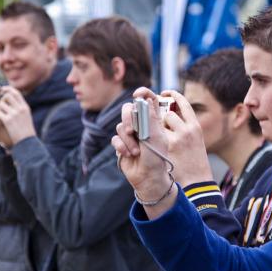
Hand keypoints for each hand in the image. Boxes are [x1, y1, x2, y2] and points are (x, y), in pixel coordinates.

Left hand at [0, 86, 35, 145]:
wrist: (27, 142)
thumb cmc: (26, 131)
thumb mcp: (26, 116)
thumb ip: (20, 108)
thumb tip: (12, 99)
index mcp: (25, 107)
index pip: (16, 93)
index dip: (8, 90)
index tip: (2, 90)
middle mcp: (20, 109)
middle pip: (7, 96)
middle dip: (1, 100)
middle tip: (0, 106)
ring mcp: (14, 114)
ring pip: (0, 104)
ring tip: (1, 115)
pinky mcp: (7, 120)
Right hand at [112, 87, 176, 218]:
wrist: (148, 177)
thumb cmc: (156, 157)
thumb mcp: (155, 136)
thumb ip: (148, 117)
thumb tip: (143, 99)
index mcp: (153, 120)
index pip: (147, 100)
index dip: (143, 93)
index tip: (138, 94)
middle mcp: (141, 125)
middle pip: (128, 109)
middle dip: (128, 119)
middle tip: (132, 130)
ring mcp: (130, 135)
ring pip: (120, 126)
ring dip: (127, 139)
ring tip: (136, 151)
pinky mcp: (121, 145)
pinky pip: (115, 138)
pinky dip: (121, 146)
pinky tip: (128, 154)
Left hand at [160, 90, 213, 185]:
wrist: (195, 182)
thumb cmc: (194, 163)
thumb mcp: (194, 141)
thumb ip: (183, 128)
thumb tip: (167, 116)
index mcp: (195, 126)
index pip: (183, 103)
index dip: (173, 95)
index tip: (165, 93)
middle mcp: (187, 130)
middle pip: (167, 113)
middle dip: (160, 117)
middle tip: (156, 122)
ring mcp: (176, 138)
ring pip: (158, 125)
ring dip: (155, 130)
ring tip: (157, 139)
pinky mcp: (166, 147)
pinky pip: (152, 137)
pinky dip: (150, 139)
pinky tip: (151, 146)